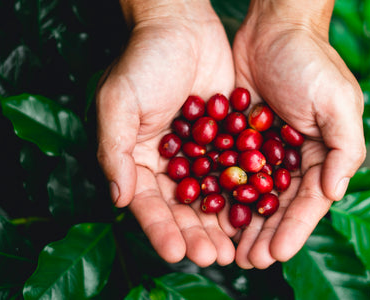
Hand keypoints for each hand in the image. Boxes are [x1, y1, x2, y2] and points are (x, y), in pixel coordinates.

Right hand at [96, 0, 235, 266]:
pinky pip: (233, 172)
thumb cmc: (144, 61)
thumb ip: (114, 150)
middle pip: (181, 208)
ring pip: (210, 196)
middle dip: (195, 234)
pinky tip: (255, 213)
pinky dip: (242, 193)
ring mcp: (197, 153)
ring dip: (221, 223)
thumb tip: (117, 198)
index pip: (147, 203)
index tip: (176, 252)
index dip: (160, 229)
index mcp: (136, 159)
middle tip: (213, 257)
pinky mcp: (224, 140)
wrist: (181, 26)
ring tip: (234, 248)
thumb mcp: (118, 102)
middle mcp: (167, 163)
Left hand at [229, 0, 365, 268]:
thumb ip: (344, 147)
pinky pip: (230, 172)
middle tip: (248, 262)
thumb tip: (335, 192)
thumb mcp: (338, 100)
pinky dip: (222, 195)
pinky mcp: (238, 139)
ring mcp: (265, 151)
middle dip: (265, 235)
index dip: (294, 229)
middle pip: (279, 206)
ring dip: (243, 225)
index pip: (310, 201)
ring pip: (253, 197)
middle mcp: (294, 159)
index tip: (276, 253)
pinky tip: (209, 215)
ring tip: (229, 251)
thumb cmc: (311, 61)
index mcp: (322, 155)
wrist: (274, 27)